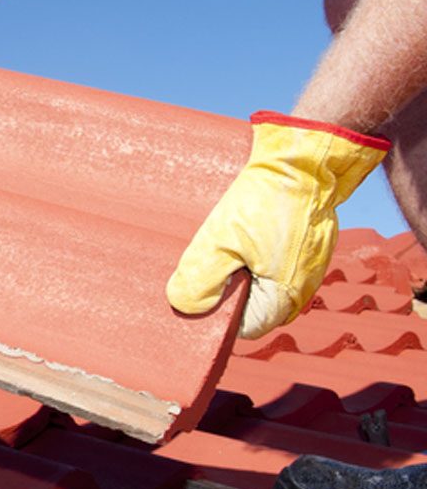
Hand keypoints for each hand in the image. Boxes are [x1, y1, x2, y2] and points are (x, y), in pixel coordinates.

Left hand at [166, 112, 389, 338]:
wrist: (304, 160)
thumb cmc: (266, 200)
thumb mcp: (222, 240)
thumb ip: (201, 278)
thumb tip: (184, 306)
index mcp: (283, 297)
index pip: (241, 328)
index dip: (215, 314)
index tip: (195, 291)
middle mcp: (299, 289)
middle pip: (250, 306)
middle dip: (223, 290)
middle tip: (200, 264)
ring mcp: (304, 268)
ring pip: (258, 282)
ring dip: (235, 269)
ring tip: (217, 245)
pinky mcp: (302, 247)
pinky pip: (269, 262)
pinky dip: (250, 254)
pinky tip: (235, 235)